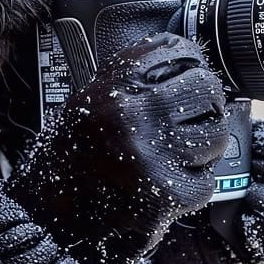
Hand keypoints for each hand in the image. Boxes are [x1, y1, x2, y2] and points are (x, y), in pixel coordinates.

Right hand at [4, 33, 228, 263]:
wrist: (48, 211)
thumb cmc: (73, 155)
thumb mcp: (92, 98)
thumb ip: (133, 75)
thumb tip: (185, 59)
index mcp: (113, 87)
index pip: (177, 52)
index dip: (189, 62)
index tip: (189, 71)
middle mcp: (133, 116)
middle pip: (205, 89)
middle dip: (205, 102)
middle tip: (193, 115)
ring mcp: (153, 155)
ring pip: (215, 134)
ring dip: (204, 145)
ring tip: (175, 153)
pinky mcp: (167, 193)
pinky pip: (206, 179)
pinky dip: (192, 183)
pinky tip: (165, 182)